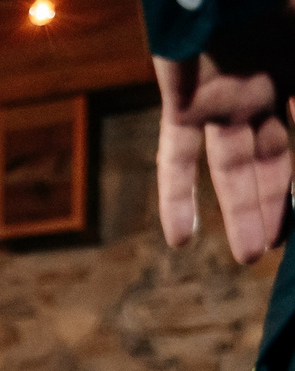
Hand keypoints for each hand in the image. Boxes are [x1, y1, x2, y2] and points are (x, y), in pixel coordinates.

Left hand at [154, 50, 294, 260]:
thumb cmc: (272, 3)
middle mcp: (262, 87)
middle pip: (272, 158)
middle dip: (277, 202)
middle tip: (283, 247)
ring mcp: (222, 96)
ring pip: (232, 168)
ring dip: (242, 212)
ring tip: (253, 256)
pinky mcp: (181, 101)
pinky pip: (175, 158)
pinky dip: (176, 198)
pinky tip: (181, 240)